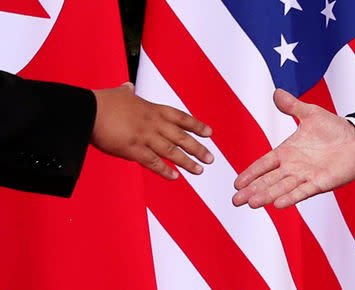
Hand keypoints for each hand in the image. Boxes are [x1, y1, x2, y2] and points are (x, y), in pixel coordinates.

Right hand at [91, 83, 213, 179]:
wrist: (87, 111)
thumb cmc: (102, 102)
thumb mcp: (120, 94)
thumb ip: (127, 92)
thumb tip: (128, 86)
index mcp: (152, 109)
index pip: (181, 118)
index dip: (197, 126)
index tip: (209, 133)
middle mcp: (153, 123)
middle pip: (181, 137)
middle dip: (198, 148)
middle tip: (211, 158)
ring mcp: (145, 137)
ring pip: (172, 152)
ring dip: (187, 162)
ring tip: (199, 170)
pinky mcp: (133, 150)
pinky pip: (154, 163)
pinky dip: (165, 171)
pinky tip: (175, 177)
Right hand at [233, 89, 354, 208]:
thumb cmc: (335, 128)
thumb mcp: (311, 114)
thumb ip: (292, 106)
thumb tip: (277, 92)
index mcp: (287, 152)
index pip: (263, 164)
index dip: (250, 173)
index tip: (237, 183)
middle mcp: (292, 167)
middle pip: (267, 180)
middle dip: (252, 190)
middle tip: (236, 201)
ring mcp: (305, 176)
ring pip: (281, 187)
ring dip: (266, 195)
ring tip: (252, 203)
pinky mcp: (319, 183)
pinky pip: (302, 191)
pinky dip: (290, 198)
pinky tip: (278, 204)